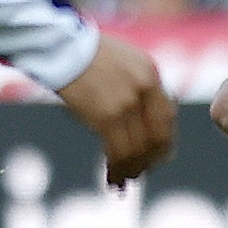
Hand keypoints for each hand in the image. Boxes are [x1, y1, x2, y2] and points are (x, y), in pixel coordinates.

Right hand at [57, 32, 175, 185]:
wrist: (60, 47)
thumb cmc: (86, 54)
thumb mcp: (124, 61)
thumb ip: (139, 87)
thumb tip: (144, 122)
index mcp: (151, 73)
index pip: (168, 116)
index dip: (164, 142)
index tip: (158, 157)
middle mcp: (144, 89)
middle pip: (157, 137)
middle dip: (150, 160)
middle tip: (140, 173)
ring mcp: (126, 103)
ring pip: (138, 149)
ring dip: (131, 169)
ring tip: (122, 180)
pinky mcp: (106, 116)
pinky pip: (118, 151)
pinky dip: (116, 168)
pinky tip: (111, 176)